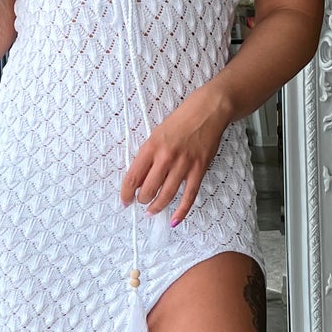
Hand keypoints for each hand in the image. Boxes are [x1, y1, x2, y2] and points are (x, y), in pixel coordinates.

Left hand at [120, 87, 229, 226]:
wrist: (207, 111)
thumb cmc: (180, 121)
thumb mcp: (157, 135)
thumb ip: (148, 157)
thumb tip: (139, 181)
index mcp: (151, 147)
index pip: (133, 177)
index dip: (126, 193)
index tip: (125, 200)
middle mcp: (166, 157)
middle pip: (149, 189)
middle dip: (142, 200)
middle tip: (141, 202)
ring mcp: (184, 164)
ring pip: (167, 195)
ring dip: (157, 207)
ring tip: (152, 211)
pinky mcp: (199, 169)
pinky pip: (189, 195)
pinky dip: (181, 210)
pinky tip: (174, 220)